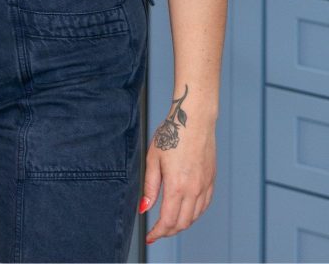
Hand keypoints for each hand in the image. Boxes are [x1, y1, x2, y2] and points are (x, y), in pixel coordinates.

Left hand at [141, 113, 215, 242]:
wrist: (194, 119)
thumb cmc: (172, 134)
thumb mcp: (153, 158)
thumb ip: (150, 186)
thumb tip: (144, 208)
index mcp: (177, 186)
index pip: (168, 221)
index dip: (158, 232)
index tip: (150, 236)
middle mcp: (194, 190)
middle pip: (182, 223)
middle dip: (168, 231)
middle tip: (157, 231)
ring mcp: (205, 186)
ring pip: (194, 217)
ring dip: (181, 224)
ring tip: (168, 223)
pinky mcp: (211, 180)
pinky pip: (204, 206)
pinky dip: (194, 214)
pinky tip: (185, 211)